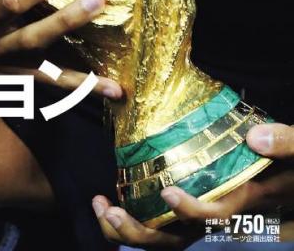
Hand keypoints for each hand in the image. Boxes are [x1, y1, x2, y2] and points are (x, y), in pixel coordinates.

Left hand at [92, 123, 293, 247]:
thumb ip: (286, 143)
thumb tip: (255, 138)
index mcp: (249, 200)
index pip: (219, 216)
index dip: (194, 211)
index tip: (169, 193)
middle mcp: (226, 216)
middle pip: (182, 239)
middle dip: (143, 233)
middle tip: (110, 211)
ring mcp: (209, 216)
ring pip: (169, 238)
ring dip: (132, 230)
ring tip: (101, 207)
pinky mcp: (198, 206)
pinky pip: (167, 226)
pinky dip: (138, 219)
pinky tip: (112, 199)